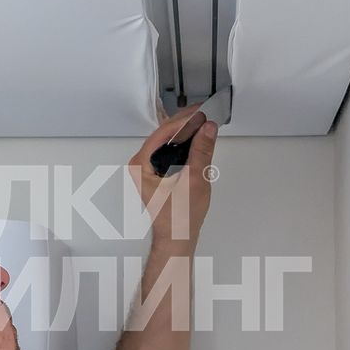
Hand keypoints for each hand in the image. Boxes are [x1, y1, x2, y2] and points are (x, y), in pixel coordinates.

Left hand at [128, 103, 217, 246]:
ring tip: (204, 121)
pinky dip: (184, 141)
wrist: (178, 237)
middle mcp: (141, 164)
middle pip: (164, 133)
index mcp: (142, 165)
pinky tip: (197, 137)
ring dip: (186, 130)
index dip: (184, 120)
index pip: (163, 132)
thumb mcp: (195, 181)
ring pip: (168, 140)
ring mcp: (148, 167)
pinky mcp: (157, 171)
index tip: (202, 113)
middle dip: (186, 122)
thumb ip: (201, 152)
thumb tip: (207, 129)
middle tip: (206, 112)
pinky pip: (170, 149)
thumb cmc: (179, 218)